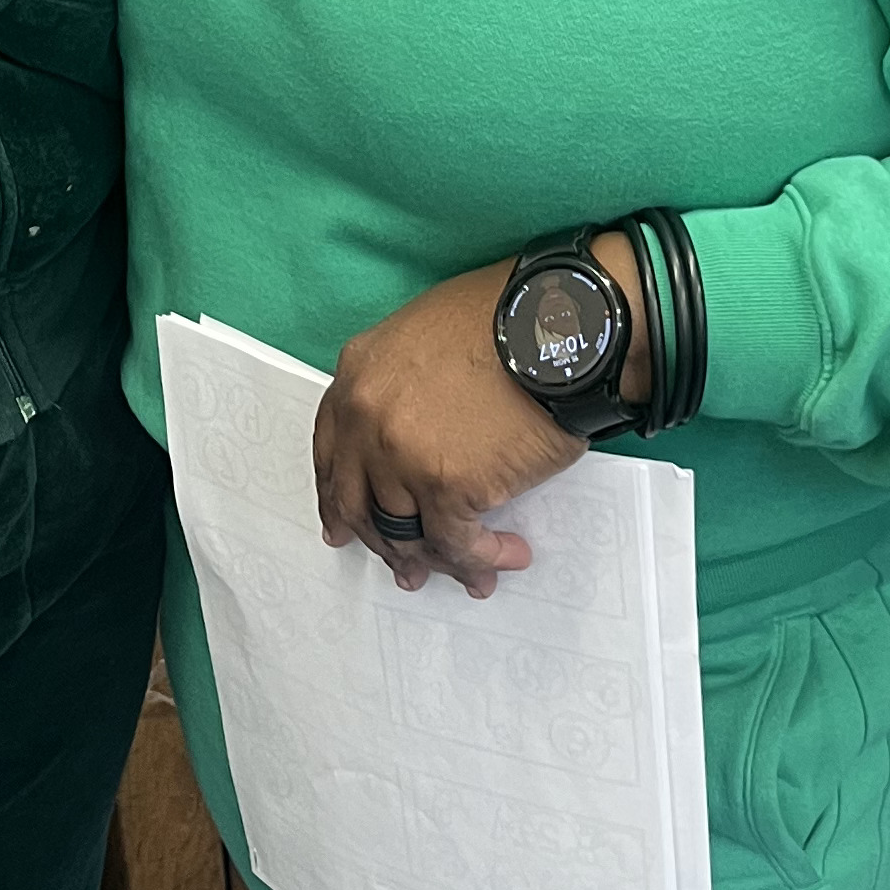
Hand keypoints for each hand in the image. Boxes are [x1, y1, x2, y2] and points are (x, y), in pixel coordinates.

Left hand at [315, 232, 653, 599]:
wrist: (557, 325)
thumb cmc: (509, 316)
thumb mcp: (428, 330)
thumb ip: (406, 380)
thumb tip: (423, 426)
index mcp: (359, 373)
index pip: (332, 452)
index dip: (338, 496)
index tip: (344, 525)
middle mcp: (368, 418)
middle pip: (360, 501)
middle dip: (382, 542)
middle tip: (405, 566)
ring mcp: (402, 456)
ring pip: (406, 532)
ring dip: (438, 561)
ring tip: (470, 572)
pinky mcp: (448, 486)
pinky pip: (457, 543)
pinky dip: (481, 560)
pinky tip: (507, 556)